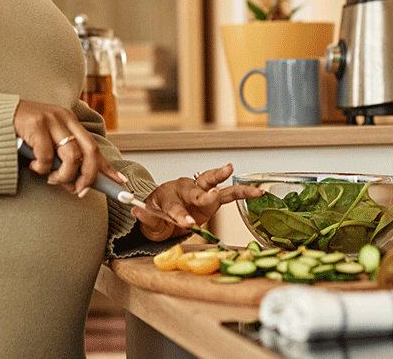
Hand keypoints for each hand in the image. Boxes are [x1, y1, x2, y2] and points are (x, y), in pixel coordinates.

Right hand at [15, 100, 125, 196]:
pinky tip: (32, 166)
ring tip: (51, 178)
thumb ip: (60, 159)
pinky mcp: (36, 124)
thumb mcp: (45, 144)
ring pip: (71, 156)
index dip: (107, 166)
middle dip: (88, 175)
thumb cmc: (20, 133)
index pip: (94, 146)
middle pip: (89, 151)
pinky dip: (42, 169)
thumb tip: (75, 185)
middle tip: (79, 191)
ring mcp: (51, 120)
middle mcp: (64, 118)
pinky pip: (47, 157)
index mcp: (70, 121)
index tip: (119, 182)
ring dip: (63, 175)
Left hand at [134, 163, 264, 241]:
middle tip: (210, 195)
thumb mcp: (148, 222)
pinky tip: (256, 191)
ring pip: (212, 183)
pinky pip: (228, 194)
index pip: (173, 205)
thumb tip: (136, 209)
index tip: (187, 223)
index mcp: (166, 195)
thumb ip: (146, 217)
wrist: (165, 217)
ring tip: (231, 169)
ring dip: (221, 177)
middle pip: (193, 189)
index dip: (180, 214)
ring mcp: (200, 192)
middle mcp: (184, 189)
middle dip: (202, 194)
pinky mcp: (213, 199)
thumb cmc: (157, 216)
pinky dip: (242, 192)